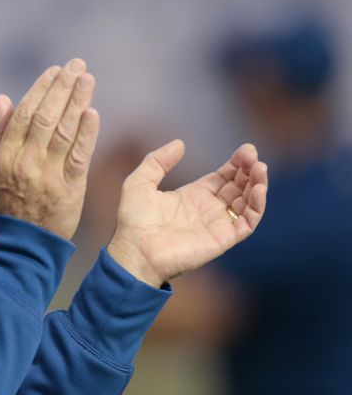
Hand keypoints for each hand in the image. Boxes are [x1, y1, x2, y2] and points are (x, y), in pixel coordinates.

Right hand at [0, 59, 99, 240]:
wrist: (23, 241)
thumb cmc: (7, 203)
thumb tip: (2, 99)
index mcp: (6, 154)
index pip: (24, 113)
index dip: (40, 89)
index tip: (54, 71)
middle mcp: (26, 161)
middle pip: (45, 116)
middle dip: (62, 87)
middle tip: (76, 65)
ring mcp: (48, 174)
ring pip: (64, 130)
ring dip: (77, 101)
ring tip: (87, 79)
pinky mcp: (69, 187)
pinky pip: (79, 155)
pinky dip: (87, 133)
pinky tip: (92, 112)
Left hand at [107, 140, 267, 286]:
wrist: (136, 250)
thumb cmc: (134, 221)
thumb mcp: (140, 182)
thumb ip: (157, 161)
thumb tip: (180, 143)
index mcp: (192, 196)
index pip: (222, 177)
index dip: (236, 164)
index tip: (247, 149)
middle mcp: (208, 209)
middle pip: (238, 186)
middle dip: (249, 170)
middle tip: (254, 155)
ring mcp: (217, 224)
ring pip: (247, 202)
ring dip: (257, 184)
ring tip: (260, 168)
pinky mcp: (223, 239)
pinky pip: (247, 223)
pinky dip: (257, 206)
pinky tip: (257, 189)